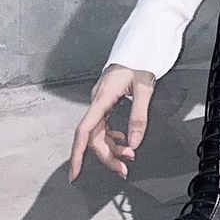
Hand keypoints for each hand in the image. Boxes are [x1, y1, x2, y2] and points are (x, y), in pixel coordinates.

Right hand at [68, 64, 155, 181]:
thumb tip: (134, 143)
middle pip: (94, 137)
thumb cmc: (139, 61)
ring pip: (99, 133)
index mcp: (101, 98)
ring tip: (128, 156)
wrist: (138, 45)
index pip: (84, 131)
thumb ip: (138, 116)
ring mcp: (100, 102)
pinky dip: (112, 137)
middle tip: (124, 168)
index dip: (77, 154)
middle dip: (107, 156)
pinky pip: (103, 125)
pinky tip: (123, 140)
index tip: (75, 174)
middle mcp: (97, 102)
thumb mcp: (144, 88)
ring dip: (111, 148)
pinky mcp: (105, 101)